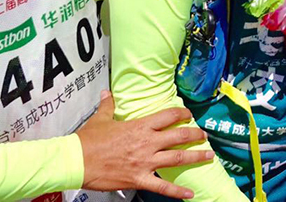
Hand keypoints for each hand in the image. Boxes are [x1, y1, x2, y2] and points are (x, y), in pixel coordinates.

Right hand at [75, 90, 214, 197]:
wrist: (77, 161)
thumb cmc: (88, 140)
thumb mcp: (100, 119)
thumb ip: (108, 105)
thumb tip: (106, 93)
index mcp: (139, 126)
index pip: (167, 116)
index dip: (181, 114)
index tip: (188, 115)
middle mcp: (147, 143)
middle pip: (178, 136)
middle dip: (195, 135)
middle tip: (204, 136)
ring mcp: (145, 162)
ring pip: (177, 158)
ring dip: (195, 157)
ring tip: (208, 156)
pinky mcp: (139, 179)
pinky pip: (162, 187)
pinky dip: (178, 192)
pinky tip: (190, 194)